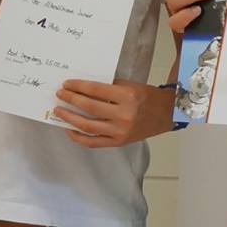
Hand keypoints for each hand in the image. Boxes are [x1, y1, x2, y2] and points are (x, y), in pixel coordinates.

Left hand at [55, 79, 175, 147]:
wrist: (166, 114)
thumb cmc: (147, 97)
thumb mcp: (131, 86)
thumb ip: (109, 88)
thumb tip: (83, 88)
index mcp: (127, 97)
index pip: (96, 90)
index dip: (79, 86)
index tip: (67, 84)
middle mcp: (123, 115)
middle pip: (89, 107)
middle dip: (71, 99)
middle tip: (60, 94)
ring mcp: (120, 131)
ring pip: (88, 126)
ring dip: (70, 118)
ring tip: (59, 111)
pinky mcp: (118, 142)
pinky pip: (93, 142)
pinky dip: (79, 137)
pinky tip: (70, 129)